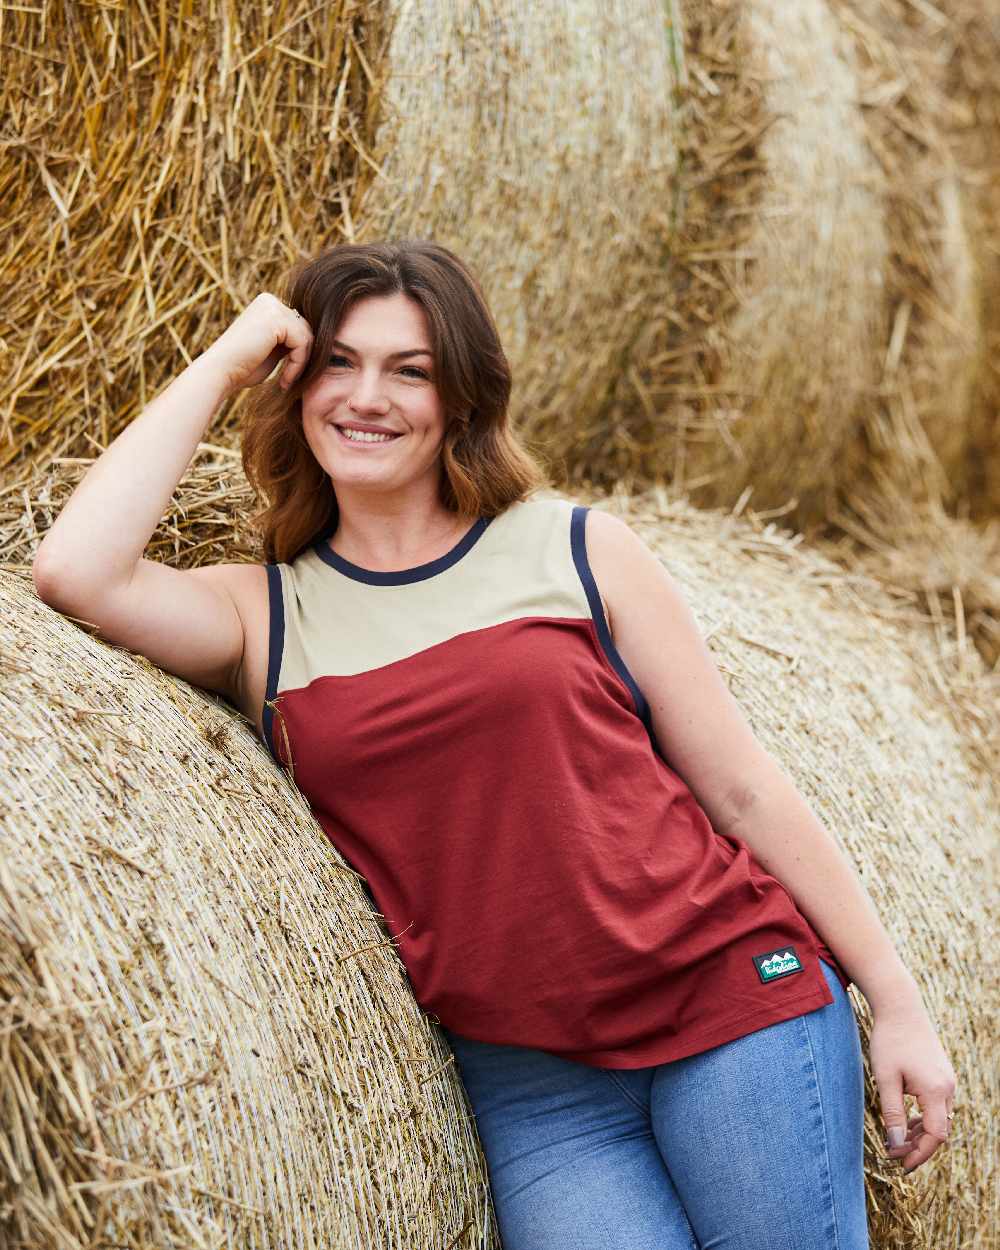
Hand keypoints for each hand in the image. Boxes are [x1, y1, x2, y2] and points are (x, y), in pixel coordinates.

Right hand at [198, 292, 313, 394]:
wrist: (220, 372)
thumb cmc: (243, 368)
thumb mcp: (272, 349)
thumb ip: (289, 341)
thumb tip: (318, 342)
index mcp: (267, 305)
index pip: (299, 327)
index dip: (299, 353)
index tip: (289, 375)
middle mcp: (270, 301)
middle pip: (306, 330)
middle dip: (303, 357)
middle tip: (290, 380)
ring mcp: (272, 307)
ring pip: (307, 337)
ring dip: (301, 363)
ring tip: (286, 381)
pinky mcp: (276, 319)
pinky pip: (303, 343)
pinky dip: (298, 365)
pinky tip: (284, 379)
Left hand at [869, 997, 957, 1174]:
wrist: (900, 1006)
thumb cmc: (889, 1040)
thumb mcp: (886, 1078)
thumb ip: (892, 1112)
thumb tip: (895, 1144)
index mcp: (936, 1090)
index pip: (935, 1136)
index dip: (919, 1153)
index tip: (900, 1163)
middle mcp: (948, 1087)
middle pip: (939, 1130)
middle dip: (918, 1146)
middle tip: (893, 1154)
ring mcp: (947, 1080)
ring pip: (939, 1118)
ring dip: (920, 1132)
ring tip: (896, 1140)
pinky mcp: (942, 1074)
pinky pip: (937, 1105)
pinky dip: (923, 1117)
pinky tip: (904, 1121)